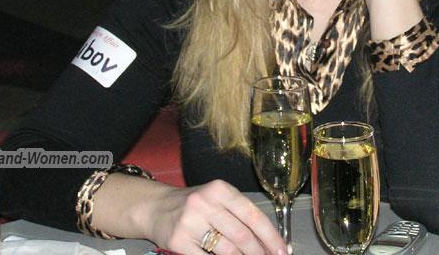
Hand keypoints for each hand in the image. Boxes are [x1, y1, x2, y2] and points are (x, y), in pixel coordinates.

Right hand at [146, 180, 285, 254]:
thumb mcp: (217, 199)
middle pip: (242, 235)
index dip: (270, 236)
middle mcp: (205, 203)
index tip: (282, 251)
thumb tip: (268, 241)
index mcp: (220, 190)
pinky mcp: (178, 241)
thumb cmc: (194, 205)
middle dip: (259, 253)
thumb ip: (240, 215)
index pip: (252, 215)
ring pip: (227, 250)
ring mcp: (190, 222)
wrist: (156, 207)